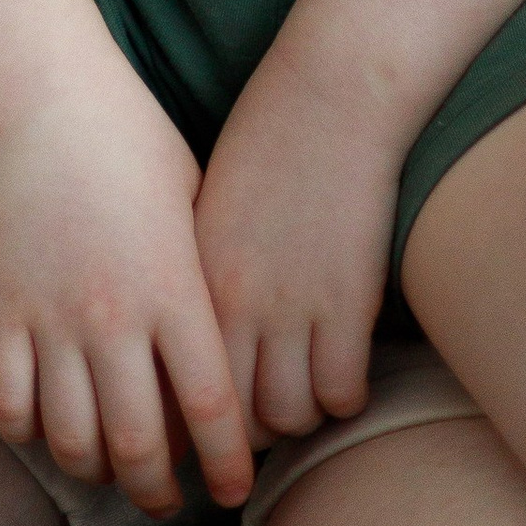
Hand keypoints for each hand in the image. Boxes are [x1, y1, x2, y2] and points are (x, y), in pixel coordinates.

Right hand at [0, 67, 252, 520]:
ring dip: (96, 470)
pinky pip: (9, 405)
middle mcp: (115, 315)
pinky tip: (49, 425)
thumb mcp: (194, 199)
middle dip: (158, 490)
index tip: (232, 488)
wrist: (41, 92)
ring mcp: (51, 316)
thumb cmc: (129, 135)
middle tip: (167, 499)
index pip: (212, 408)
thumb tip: (226, 342)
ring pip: (72, 439)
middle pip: (140, 445)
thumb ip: (207, 276)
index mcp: (174, 288)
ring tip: (109, 468)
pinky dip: (29, 433)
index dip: (226, 464)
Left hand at [195, 44, 394, 448]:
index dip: (196, 411)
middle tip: (263, 414)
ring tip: (307, 390)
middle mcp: (233, 302)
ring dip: (300, 414)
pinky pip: (340, 392)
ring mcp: (290, 306)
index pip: (179, 383)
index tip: (211, 414)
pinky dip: (343, 396)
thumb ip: (194, 268)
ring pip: (288, 415)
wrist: (328, 94)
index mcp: (191, 276)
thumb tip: (187, 325)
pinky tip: (344, 371)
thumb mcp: (205, 202)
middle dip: (247, 431)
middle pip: (231, 415)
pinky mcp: (346, 304)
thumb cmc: (267, 137)